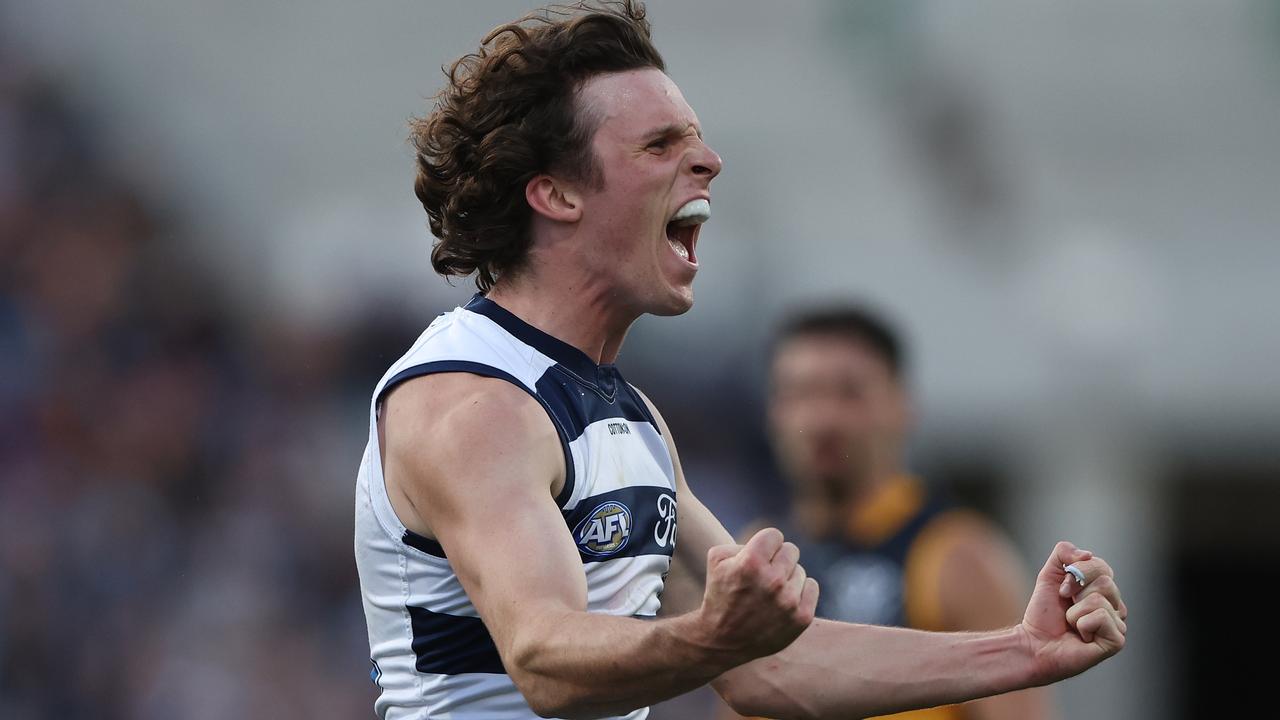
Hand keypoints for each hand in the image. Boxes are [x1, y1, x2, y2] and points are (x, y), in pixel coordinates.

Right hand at [696, 528, 819, 661]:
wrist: (723, 641)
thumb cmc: (720, 595)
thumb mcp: (718, 560)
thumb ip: (743, 542)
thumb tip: (769, 544)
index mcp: (751, 562)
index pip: (775, 535)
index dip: (764, 545)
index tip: (757, 558)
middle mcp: (773, 580)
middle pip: (791, 550)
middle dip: (777, 559)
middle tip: (763, 576)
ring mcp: (789, 601)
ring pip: (800, 570)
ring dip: (787, 578)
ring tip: (769, 594)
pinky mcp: (802, 617)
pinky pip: (812, 586)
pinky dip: (800, 591)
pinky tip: (783, 601)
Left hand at [1019, 541, 1127, 683]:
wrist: (1034, 643)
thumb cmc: (1044, 614)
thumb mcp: (1049, 575)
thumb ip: (1064, 553)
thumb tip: (1088, 554)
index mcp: (1103, 590)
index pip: (1101, 566)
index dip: (1076, 573)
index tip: (1062, 589)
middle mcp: (1116, 606)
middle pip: (1105, 581)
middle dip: (1076, 593)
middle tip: (1067, 608)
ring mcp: (1118, 624)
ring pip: (1100, 599)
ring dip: (1075, 611)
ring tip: (1073, 625)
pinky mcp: (1117, 641)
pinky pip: (1101, 617)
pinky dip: (1082, 624)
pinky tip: (1081, 637)